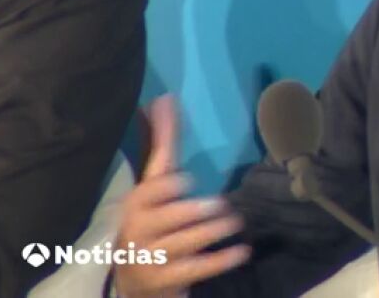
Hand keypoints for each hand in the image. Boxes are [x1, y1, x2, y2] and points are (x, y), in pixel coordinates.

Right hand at [113, 96, 250, 296]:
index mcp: (136, 203)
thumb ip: (162, 143)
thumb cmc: (150, 218)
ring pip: (182, 245)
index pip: (147, 194)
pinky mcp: (167, 280)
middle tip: (220, 205)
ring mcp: (151, 258)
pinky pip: (196, 270)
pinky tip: (242, 251)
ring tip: (234, 222)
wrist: (136, 277)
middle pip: (167, 220)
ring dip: (210, 233)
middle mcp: (139, 230)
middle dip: (193, 212)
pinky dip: (220, 261)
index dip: (165, 188)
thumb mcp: (154, 182)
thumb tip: (164, 98)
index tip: (186, 180)